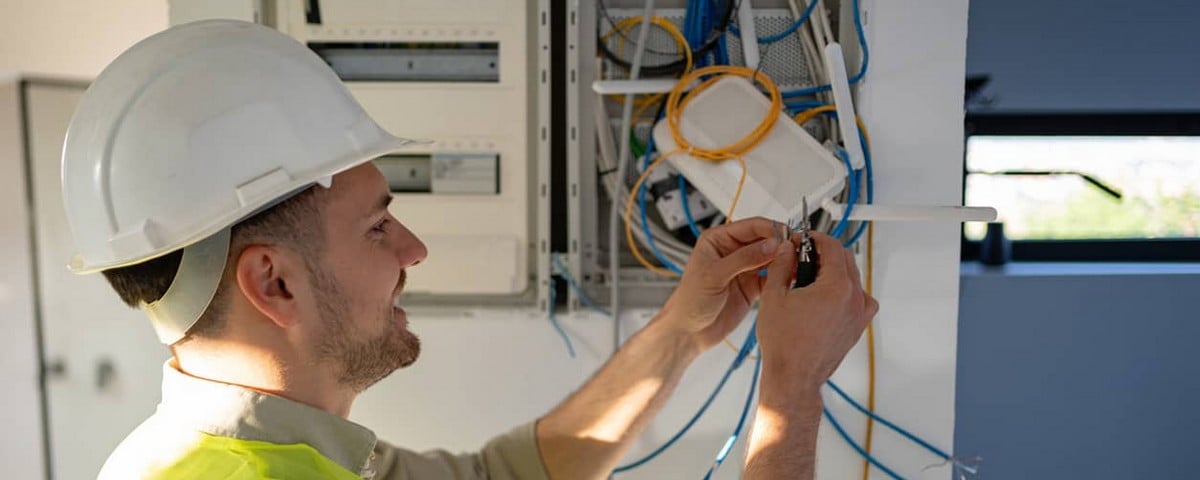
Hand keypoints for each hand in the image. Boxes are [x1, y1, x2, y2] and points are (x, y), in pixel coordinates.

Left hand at [657, 217, 783, 351]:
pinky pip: (773, 276)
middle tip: (796, 250)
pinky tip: (790, 278)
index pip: (751, 226)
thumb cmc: (689, 302)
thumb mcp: (714, 276)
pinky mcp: (753, 286)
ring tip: (796, 264)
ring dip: (784, 260)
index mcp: (718, 240)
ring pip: (771, 258)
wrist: (689, 332)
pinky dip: (782, 277)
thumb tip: (770, 245)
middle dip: (781, 244)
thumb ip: (743, 259)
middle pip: (765, 240)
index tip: (787, 236)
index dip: (771, 229)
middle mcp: (733, 251)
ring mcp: (744, 269)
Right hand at [758, 232, 877, 389]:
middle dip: (822, 252)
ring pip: (852, 277)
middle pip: (845, 258)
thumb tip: (787, 250)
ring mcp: (859, 314)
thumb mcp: (774, 295)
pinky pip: (858, 298)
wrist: (794, 376)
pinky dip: (845, 291)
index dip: (813, 238)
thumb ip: (782, 265)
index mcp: (836, 287)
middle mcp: (854, 298)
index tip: (801, 241)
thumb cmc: (785, 345)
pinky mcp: (858, 326)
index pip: (832, 246)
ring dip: (833, 270)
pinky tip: (825, 297)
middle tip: (801, 258)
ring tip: (809, 279)